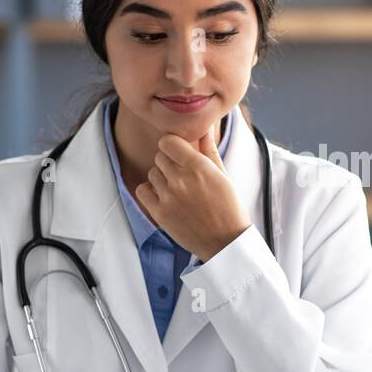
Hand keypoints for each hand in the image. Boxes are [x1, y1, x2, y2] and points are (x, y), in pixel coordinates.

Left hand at [133, 130, 250, 261]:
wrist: (226, 242)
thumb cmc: (229, 208)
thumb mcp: (223, 176)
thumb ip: (209, 150)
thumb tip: (204, 129)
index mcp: (199, 167)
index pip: (168, 141)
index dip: (173, 145)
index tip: (179, 152)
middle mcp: (181, 179)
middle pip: (160, 156)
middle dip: (169, 162)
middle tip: (182, 175)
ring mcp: (168, 197)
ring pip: (152, 173)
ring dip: (162, 178)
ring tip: (177, 189)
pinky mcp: (159, 213)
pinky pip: (142, 190)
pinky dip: (150, 191)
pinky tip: (164, 197)